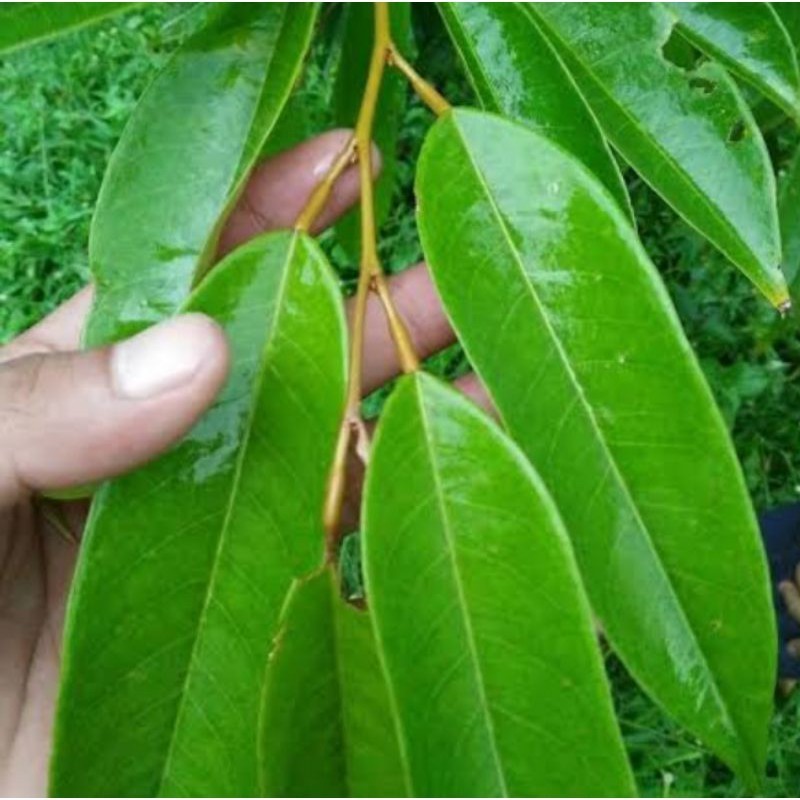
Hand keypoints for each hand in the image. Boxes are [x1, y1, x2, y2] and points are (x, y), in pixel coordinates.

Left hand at [0, 130, 484, 795]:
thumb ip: (45, 406)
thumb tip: (198, 352)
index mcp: (96, 378)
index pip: (191, 267)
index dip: (266, 205)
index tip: (344, 159)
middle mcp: (177, 437)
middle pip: (292, 346)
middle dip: (374, 294)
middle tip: (458, 262)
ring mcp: (223, 518)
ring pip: (335, 436)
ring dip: (414, 391)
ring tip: (492, 352)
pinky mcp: (256, 599)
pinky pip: (345, 535)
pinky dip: (408, 495)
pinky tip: (470, 461)